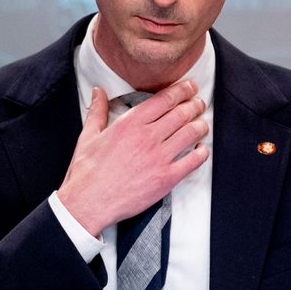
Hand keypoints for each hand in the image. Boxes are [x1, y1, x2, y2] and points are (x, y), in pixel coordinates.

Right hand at [57, 79, 208, 235]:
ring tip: (203, 124)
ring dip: (201, 125)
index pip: (165, 99)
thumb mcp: (89, 135)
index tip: (190, 86)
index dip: (182, 90)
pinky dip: (201, 152)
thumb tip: (98, 92)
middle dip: (195, 105)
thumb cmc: (87, 171)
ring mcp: (159, 158)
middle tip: (200, 103)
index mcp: (130, 123)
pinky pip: (193, 161)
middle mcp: (148, 137)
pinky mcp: (166, 178)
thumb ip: (98, 111)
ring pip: (191, 133)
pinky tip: (201, 149)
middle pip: (182, 113)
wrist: (88, 202)